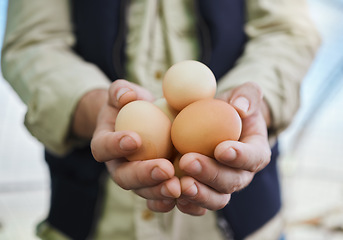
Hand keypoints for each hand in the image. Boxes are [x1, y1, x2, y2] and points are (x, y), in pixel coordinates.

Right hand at [90, 80, 180, 212]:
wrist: (142, 121)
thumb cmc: (132, 105)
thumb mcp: (123, 93)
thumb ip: (121, 91)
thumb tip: (127, 96)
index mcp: (105, 145)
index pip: (103, 148)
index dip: (115, 145)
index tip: (135, 139)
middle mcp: (117, 166)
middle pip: (124, 178)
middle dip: (143, 175)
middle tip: (165, 168)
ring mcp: (135, 180)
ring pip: (143, 192)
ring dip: (160, 191)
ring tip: (178, 186)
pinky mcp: (152, 186)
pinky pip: (158, 199)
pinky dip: (170, 201)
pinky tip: (185, 196)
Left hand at [176, 82, 271, 215]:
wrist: (215, 122)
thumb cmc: (231, 107)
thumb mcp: (244, 94)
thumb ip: (248, 95)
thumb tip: (241, 107)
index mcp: (255, 152)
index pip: (254, 157)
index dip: (240, 156)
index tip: (221, 149)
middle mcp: (241, 174)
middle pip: (231, 182)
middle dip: (210, 174)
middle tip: (188, 161)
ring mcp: (222, 186)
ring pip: (215, 198)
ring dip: (198, 194)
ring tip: (180, 184)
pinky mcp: (204, 191)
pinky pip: (198, 204)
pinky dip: (186, 204)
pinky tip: (172, 196)